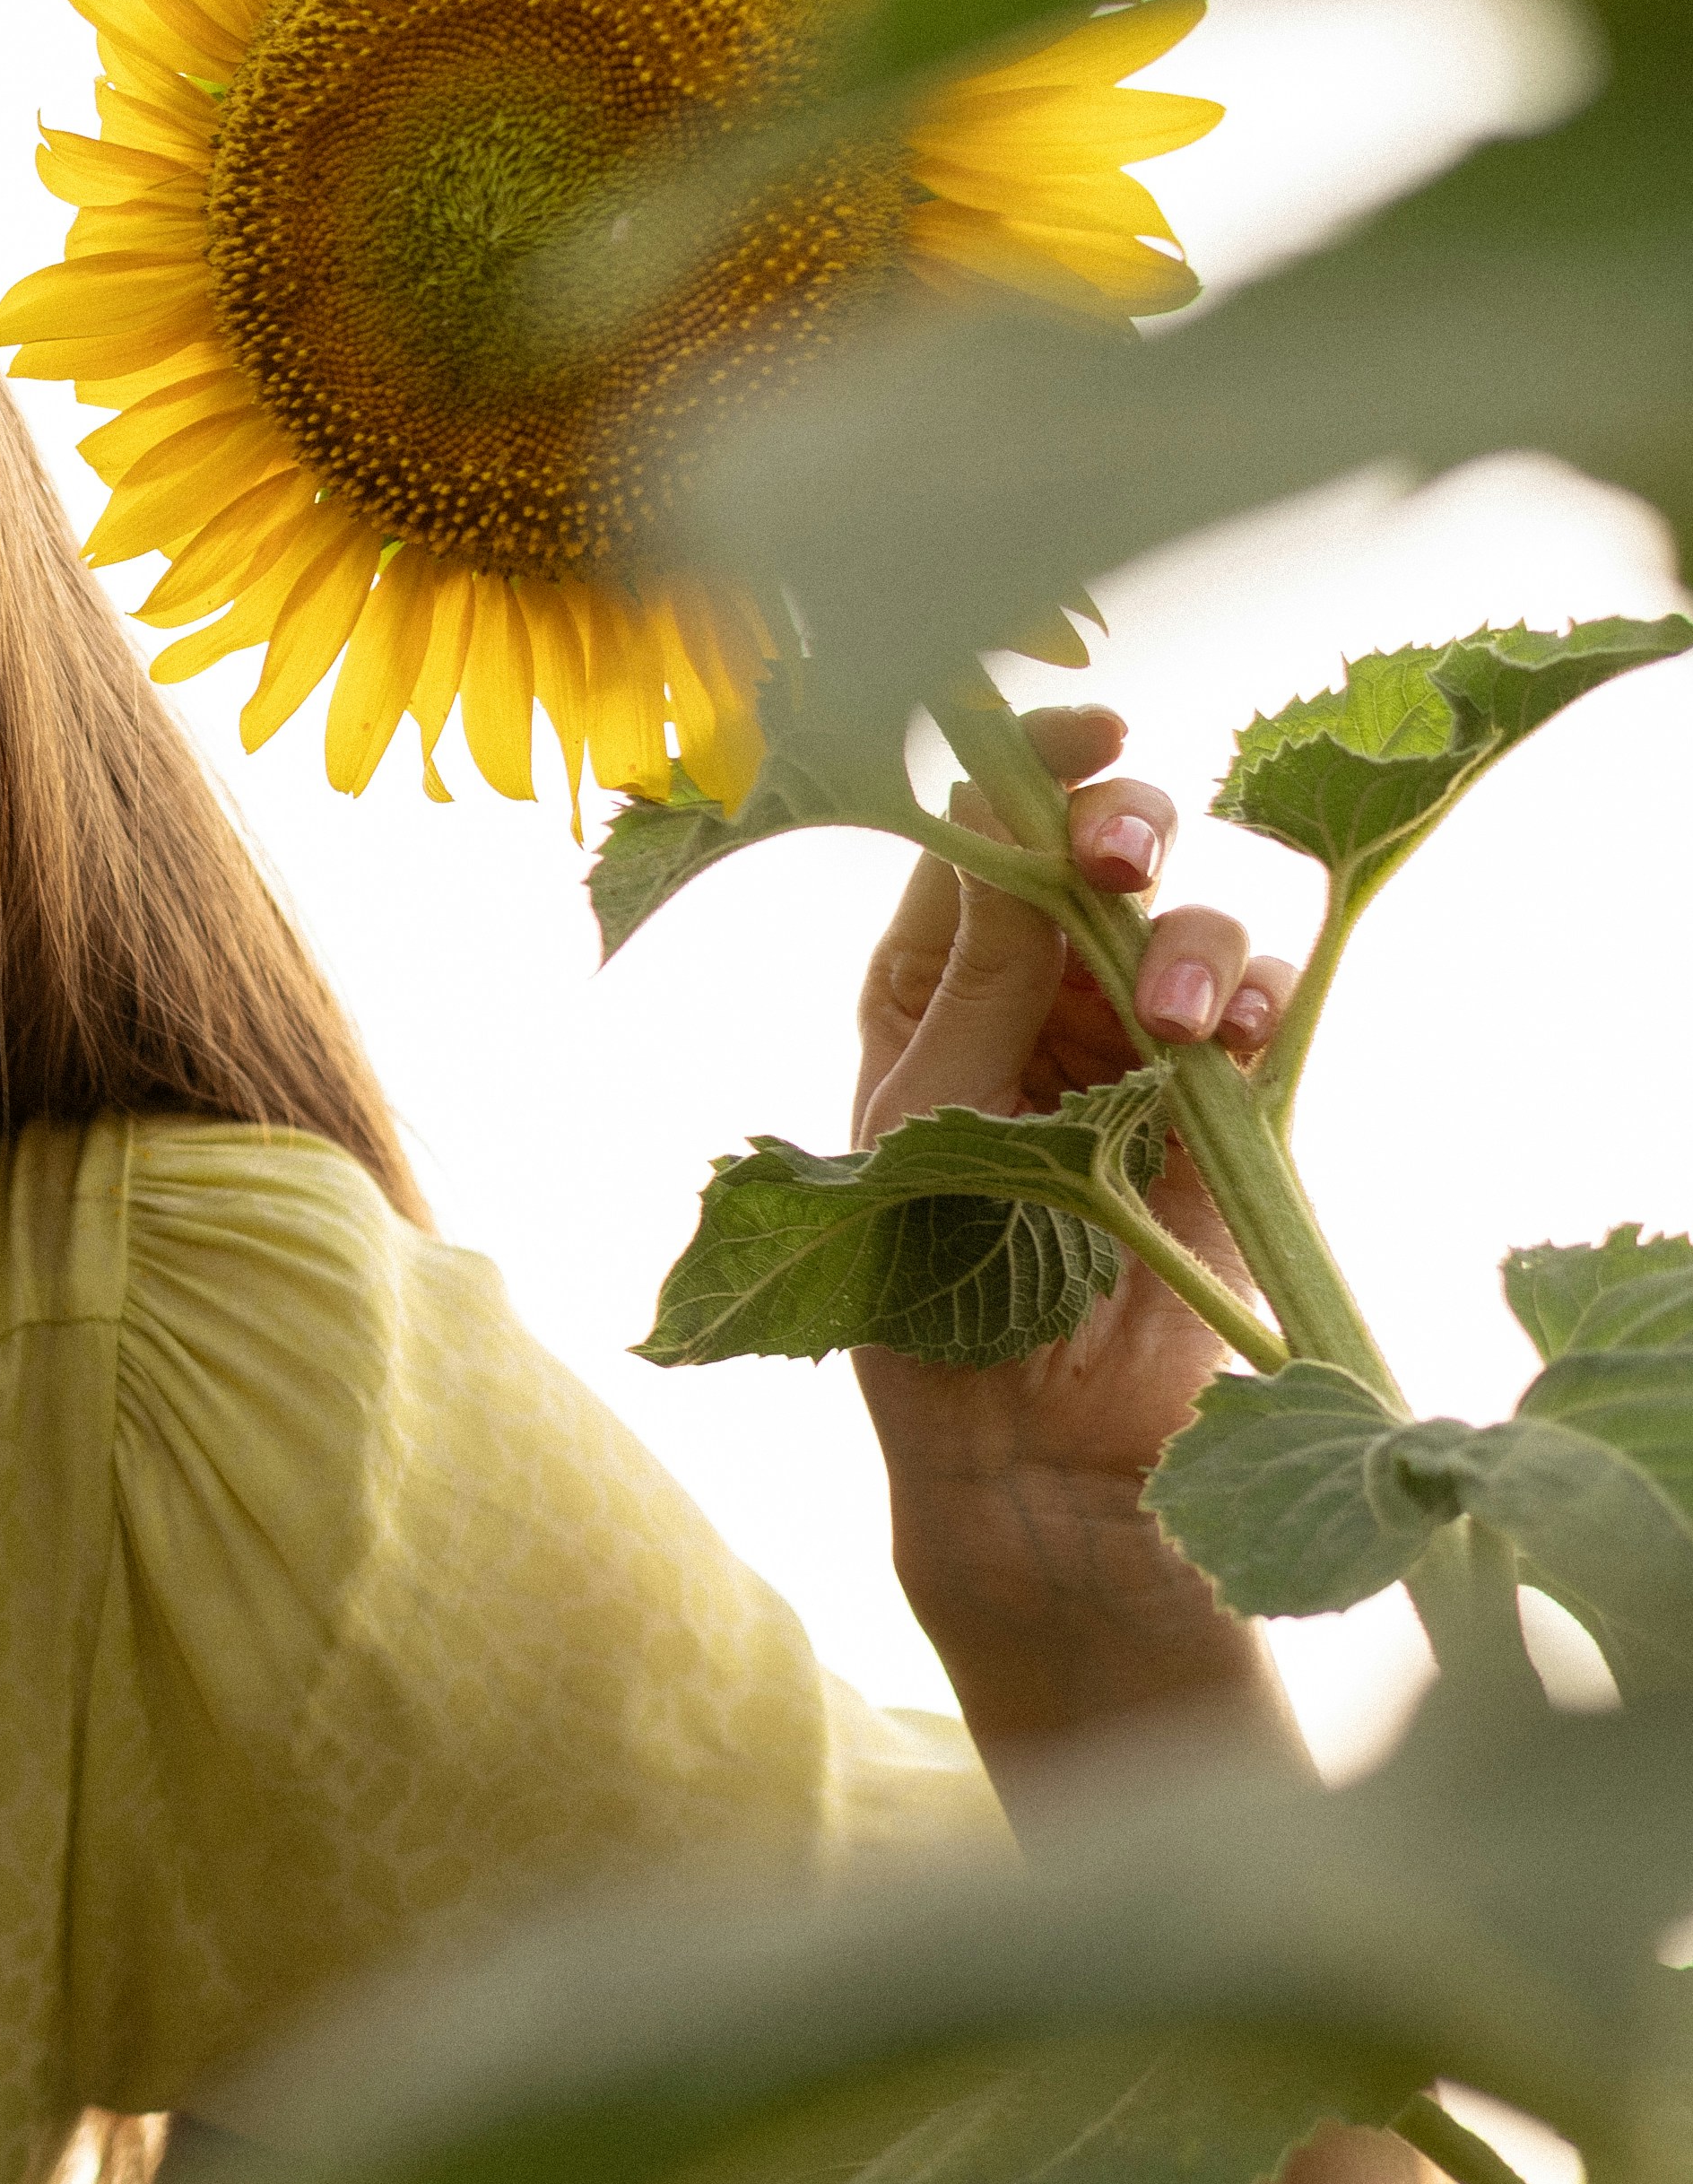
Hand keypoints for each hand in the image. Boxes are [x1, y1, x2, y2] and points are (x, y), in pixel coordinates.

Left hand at [851, 706, 1306, 1754]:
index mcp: (927, 986)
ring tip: (1179, 1022)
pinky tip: (1235, 1037)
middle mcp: (1032, 995)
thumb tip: (1010, 832)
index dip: (1022, 766)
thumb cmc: (923, 1305)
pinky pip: (1260, 1005)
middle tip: (1118, 858)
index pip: (973, 836)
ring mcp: (1130, 1045)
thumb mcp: (922, 1129)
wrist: (1022, 1450)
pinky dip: (1259, 994)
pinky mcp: (1219, 1105)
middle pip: (1095, 844)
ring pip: (1188, 916)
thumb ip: (976, 988)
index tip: (1078, 733)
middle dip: (1120, 822)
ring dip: (1192, 938)